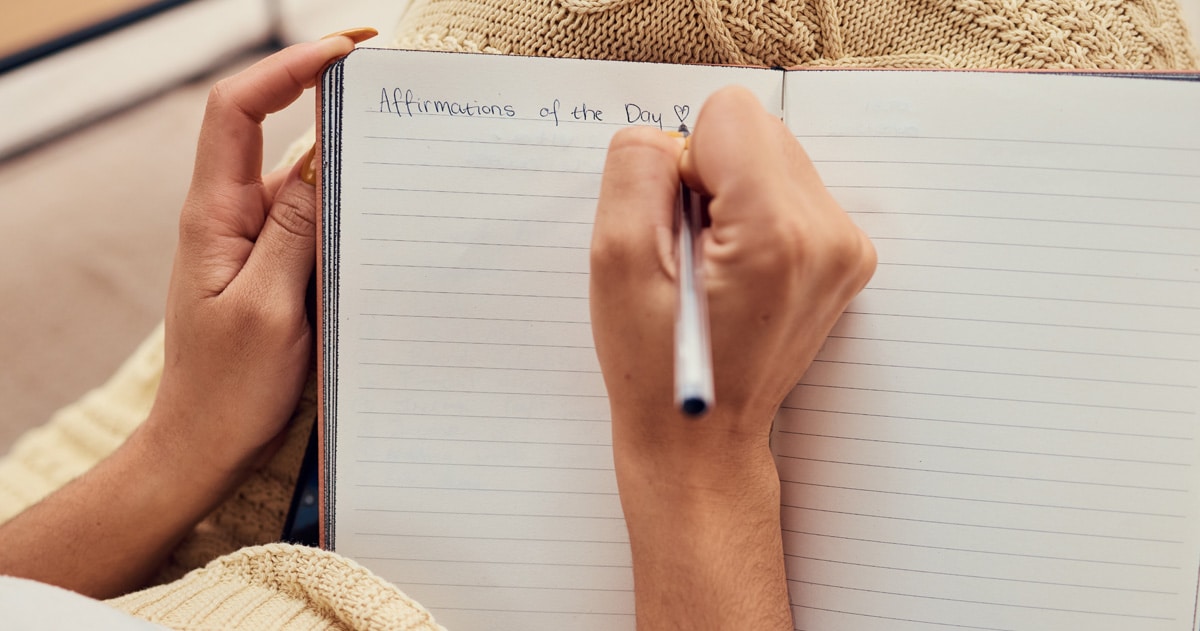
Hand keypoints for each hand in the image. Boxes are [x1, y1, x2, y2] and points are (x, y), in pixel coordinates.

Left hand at [0, 31, 377, 598]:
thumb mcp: (270, 307)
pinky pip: (314, 222)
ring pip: (303, 180)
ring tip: (406, 154)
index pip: (236, 109)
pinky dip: (347, 211)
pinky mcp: (276, 267)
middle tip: (394, 93)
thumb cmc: (228, 388)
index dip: (285, 67)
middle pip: (275, 132)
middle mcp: (232, 216)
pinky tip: (387, 218)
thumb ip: (296, 230)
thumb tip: (323, 161)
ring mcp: (255, 241)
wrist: (205, 444)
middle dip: (329, 102)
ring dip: (346, 163)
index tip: (343, 51)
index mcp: (215, 214)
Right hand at [589, 86, 875, 628]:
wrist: (702, 444)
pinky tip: (734, 274)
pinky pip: (790, 190)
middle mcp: (829, 233)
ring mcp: (846, 248)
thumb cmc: (655, 368)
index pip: (728, 115)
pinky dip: (755, 217)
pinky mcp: (846, 257)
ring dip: (731, 197)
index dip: (681, 164)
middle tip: (690, 255)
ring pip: (773, 157)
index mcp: (776, 232)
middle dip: (709, 178)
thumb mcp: (616, 264)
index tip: (675, 230)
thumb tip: (666, 134)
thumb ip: (636, 171)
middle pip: (756, 131)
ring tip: (711, 269)